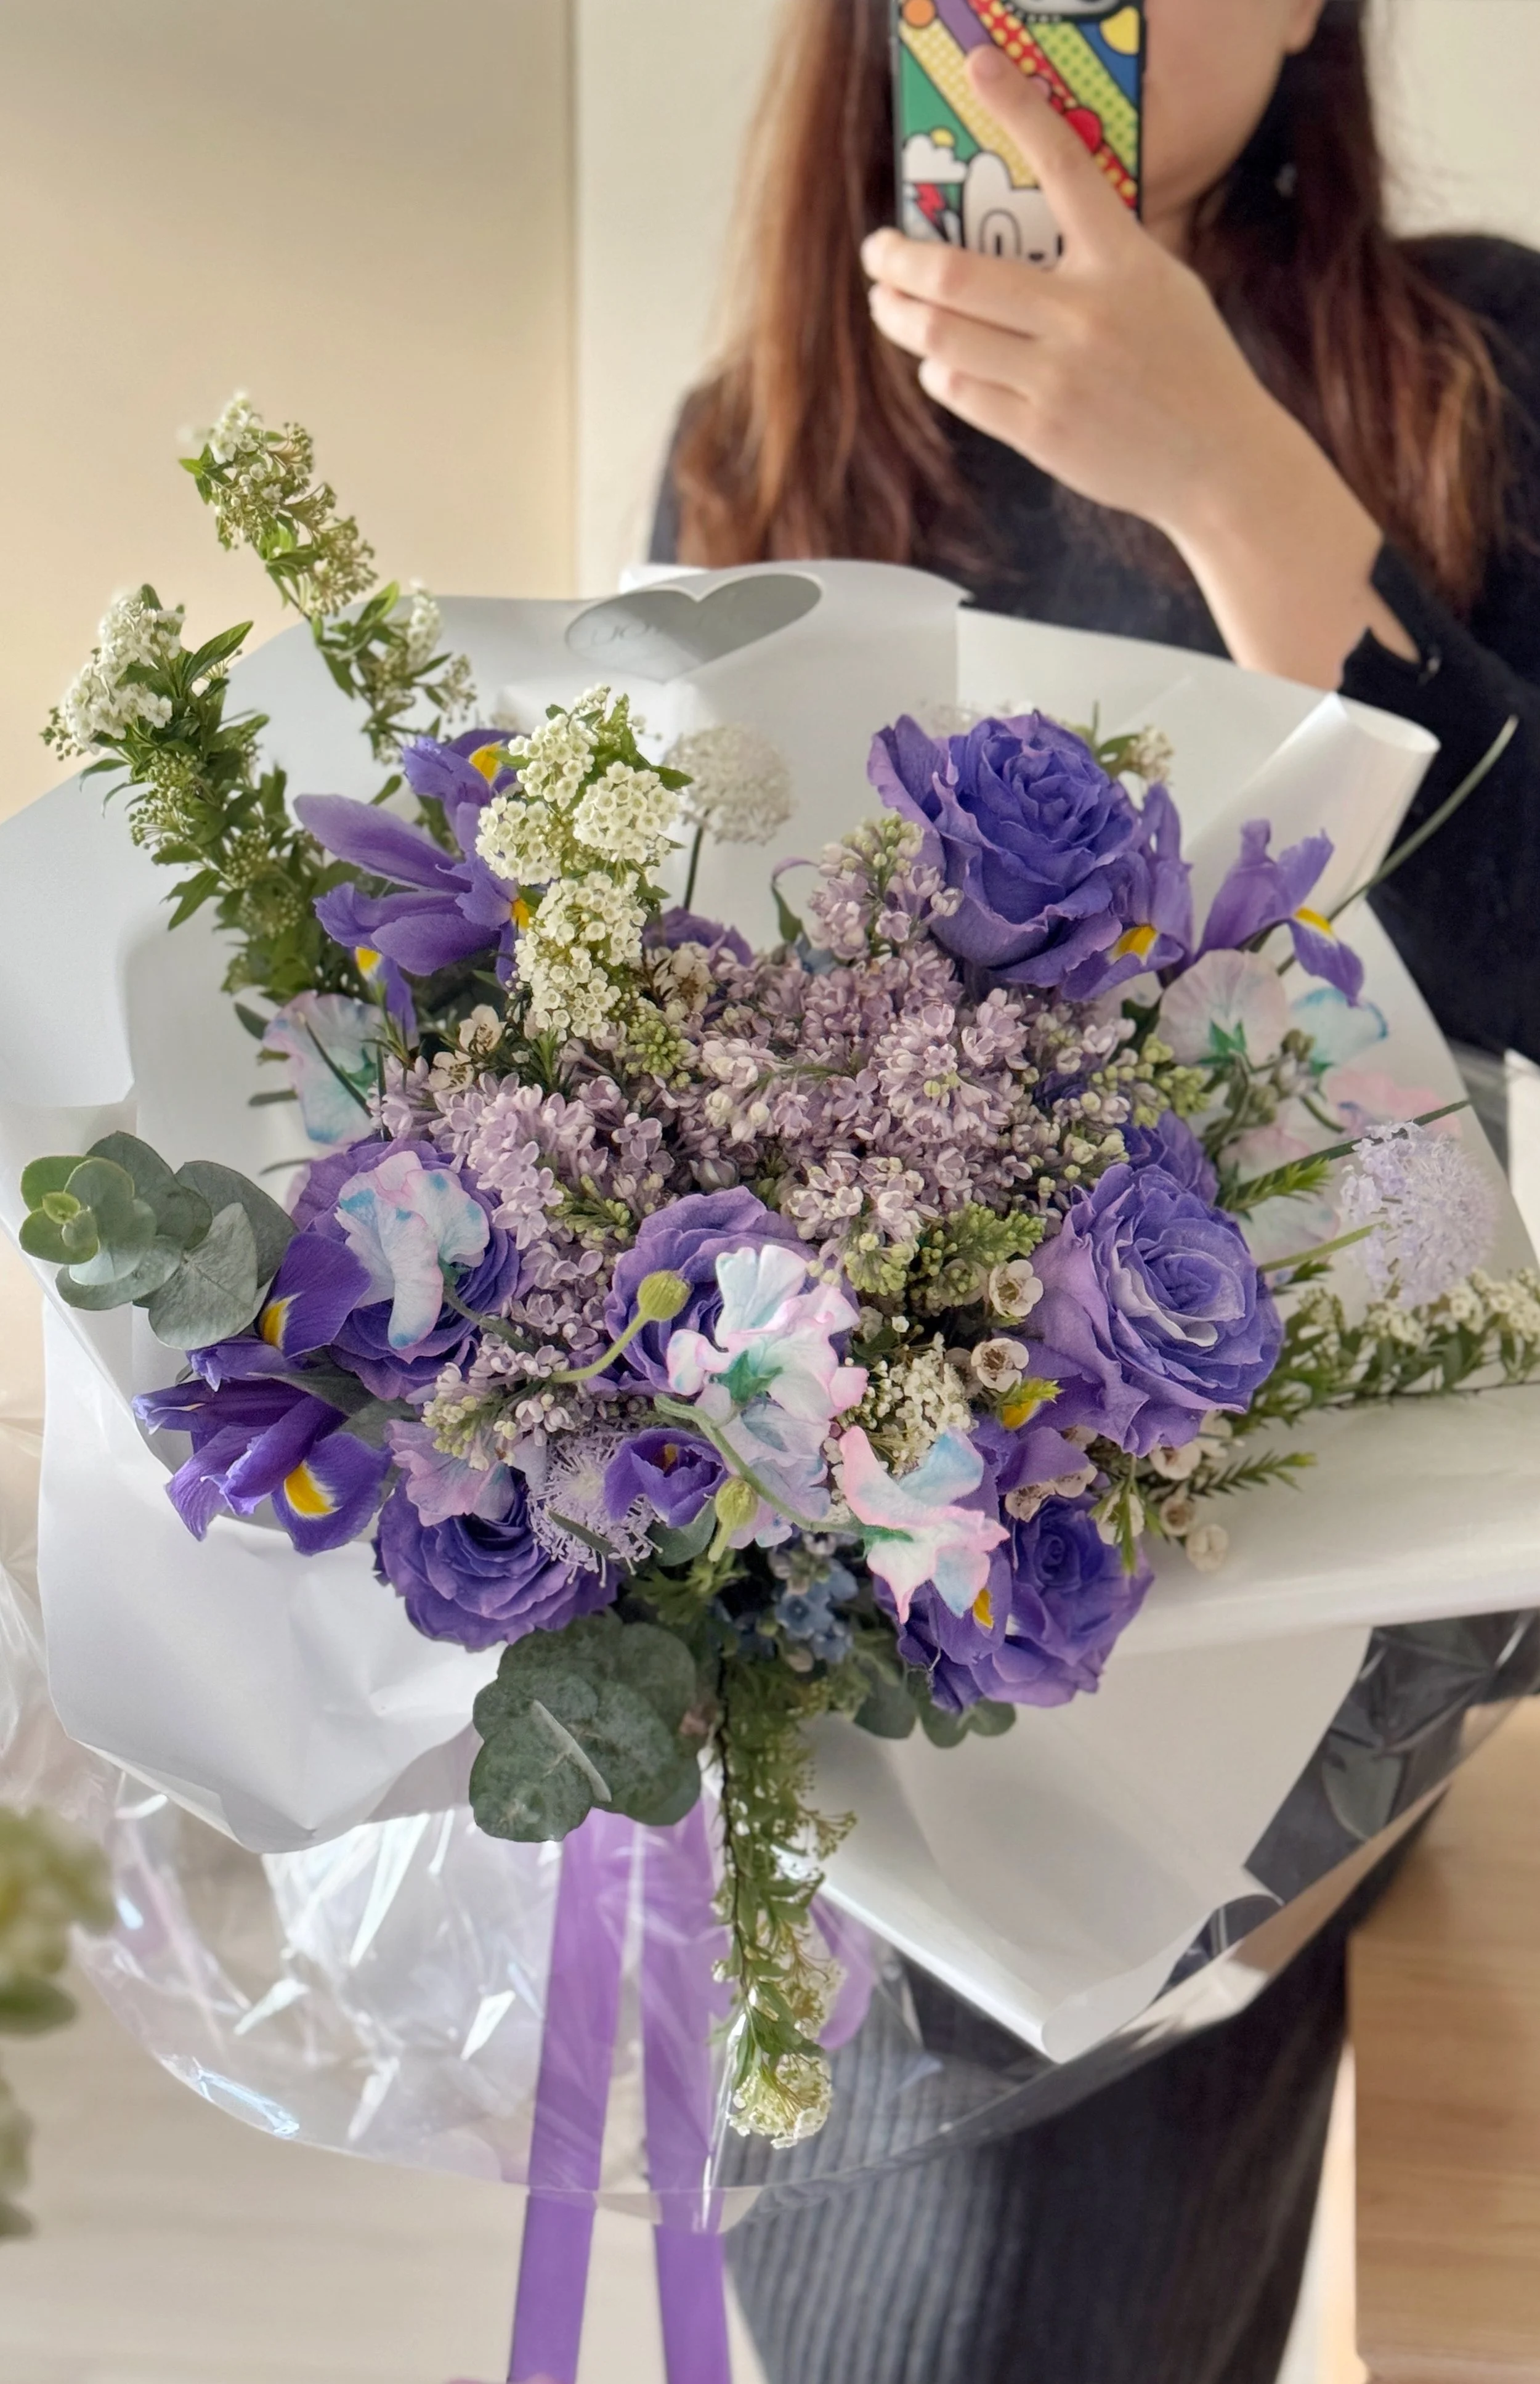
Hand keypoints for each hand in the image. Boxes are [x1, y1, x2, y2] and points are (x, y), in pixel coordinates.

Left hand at [863, 49, 1414, 687]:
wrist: (1219, 461)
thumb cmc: (1189, 366)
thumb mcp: (1160, 288)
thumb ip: (1099, 257)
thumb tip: (1025, 226)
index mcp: (1124, 262)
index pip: (1067, 167)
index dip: (1019, 108)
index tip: (980, 67)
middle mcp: (1085, 315)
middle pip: (957, 274)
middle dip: (898, 258)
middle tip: (876, 250)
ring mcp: (1058, 377)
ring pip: (942, 337)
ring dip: (899, 316)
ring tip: (886, 304)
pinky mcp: (1040, 431)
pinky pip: (959, 391)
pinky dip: (937, 372)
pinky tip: (937, 364)